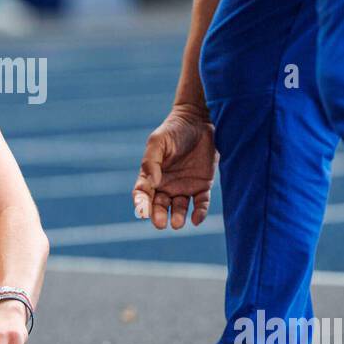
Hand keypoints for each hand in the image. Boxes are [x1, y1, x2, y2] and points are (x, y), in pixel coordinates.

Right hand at [134, 104, 216, 229]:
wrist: (199, 120)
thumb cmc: (174, 129)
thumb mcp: (158, 142)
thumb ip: (151, 161)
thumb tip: (153, 183)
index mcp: (151, 175)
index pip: (142, 194)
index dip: (141, 204)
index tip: (142, 212)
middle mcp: (166, 184)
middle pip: (159, 206)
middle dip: (158, 216)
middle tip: (160, 223)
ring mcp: (184, 186)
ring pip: (179, 208)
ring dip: (177, 217)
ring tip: (177, 223)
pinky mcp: (202, 186)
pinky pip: (200, 203)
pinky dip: (199, 213)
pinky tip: (196, 219)